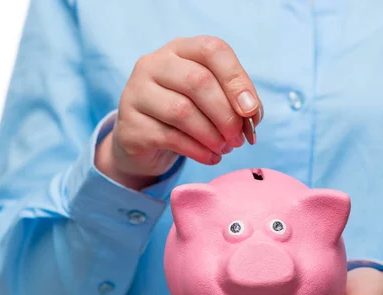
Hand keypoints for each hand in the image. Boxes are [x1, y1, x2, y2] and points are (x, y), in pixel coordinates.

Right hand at [95, 35, 262, 189]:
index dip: (237, 79)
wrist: (144, 140)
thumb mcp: (212, 99)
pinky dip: (198, 150)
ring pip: (182, 111)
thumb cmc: (186, 114)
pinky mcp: (130, 124)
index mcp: (181, 49)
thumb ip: (235, 101)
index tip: (252, 110)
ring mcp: (137, 92)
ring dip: (212, 135)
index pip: (212, 50)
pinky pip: (169, 137)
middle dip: (226, 115)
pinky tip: (210, 157)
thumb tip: (252, 115)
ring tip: (224, 149)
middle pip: (198, 81)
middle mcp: (154, 63)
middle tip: (238, 139)